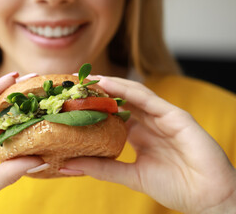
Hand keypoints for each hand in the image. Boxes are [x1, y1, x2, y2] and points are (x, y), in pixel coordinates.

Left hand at [61, 76, 235, 212]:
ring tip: (86, 79)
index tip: (70, 102)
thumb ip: (102, 168)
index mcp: (139, 133)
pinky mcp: (175, 115)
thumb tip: (68, 165)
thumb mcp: (130, 176)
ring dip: (110, 85)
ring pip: (132, 93)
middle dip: (98, 91)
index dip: (93, 106)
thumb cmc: (174, 186)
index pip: (113, 114)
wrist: (207, 197)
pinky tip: (107, 83)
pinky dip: (127, 89)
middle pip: (121, 99)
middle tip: (74, 84)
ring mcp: (162, 116)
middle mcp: (149, 121)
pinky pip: (149, 98)